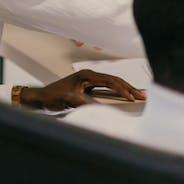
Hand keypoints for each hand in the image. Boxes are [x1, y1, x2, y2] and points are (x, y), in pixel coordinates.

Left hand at [18, 69, 145, 110]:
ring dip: (125, 89)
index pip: (110, 81)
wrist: (40, 97)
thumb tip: (101, 108)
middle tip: (144, 96)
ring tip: (139, 95)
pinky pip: (107, 88)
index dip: (123, 90)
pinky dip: (117, 92)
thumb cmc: (52, 97)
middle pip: (114, 80)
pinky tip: (125, 96)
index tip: (133, 98)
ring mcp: (89, 80)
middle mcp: (89, 75)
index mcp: (86, 75)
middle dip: (129, 88)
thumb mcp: (69, 101)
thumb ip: (85, 103)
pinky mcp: (88, 86)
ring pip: (112, 83)